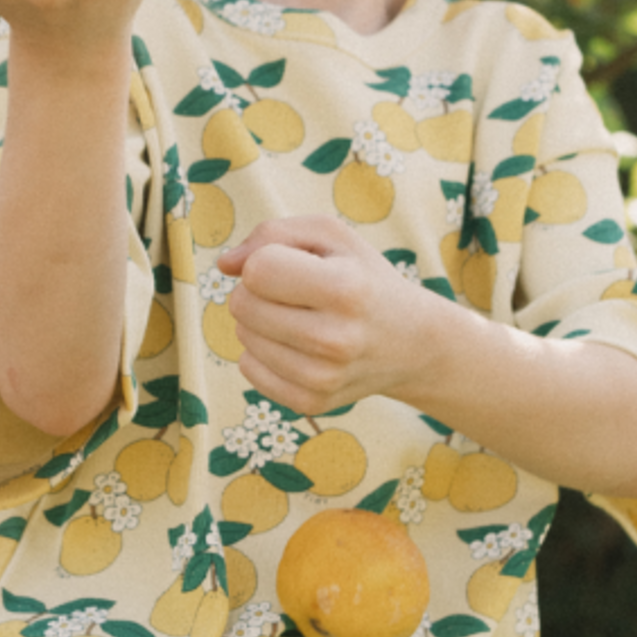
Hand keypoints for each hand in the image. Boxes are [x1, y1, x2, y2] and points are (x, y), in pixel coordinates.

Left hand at [217, 215, 446, 414]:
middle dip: (257, 291)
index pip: (258, 271)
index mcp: (345, 289)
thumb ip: (271, 234)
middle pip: (243, 305)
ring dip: (260, 321)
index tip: (293, 265)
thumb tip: (225, 265)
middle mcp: (336, 339)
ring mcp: (323, 378)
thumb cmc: (362, 277)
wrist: (410, 341)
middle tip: (295, 293)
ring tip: (301, 318)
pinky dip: (262, 352)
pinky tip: (296, 346)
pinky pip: (248, 369)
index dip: (266, 260)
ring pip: (243, 337)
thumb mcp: (330, 236)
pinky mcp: (312, 402)